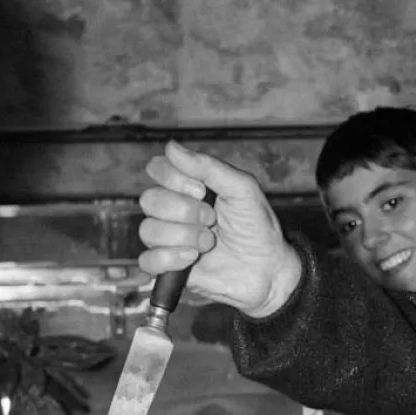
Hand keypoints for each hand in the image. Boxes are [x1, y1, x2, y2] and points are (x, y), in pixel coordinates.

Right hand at [137, 140, 302, 317]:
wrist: (268, 268)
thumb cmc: (257, 227)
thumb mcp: (242, 189)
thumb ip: (209, 166)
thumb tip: (171, 146)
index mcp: (188, 187)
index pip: (157, 169)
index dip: (175, 179)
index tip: (203, 191)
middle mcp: (173, 210)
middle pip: (150, 200)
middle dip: (185, 211)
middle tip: (212, 220)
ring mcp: (169, 239)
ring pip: (149, 230)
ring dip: (185, 236)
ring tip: (210, 243)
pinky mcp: (169, 267)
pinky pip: (147, 261)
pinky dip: (170, 259)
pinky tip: (192, 259)